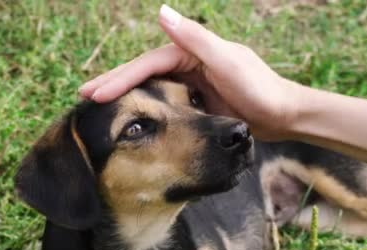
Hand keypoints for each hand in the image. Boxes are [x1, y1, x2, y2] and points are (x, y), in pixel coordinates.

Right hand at [79, 5, 299, 140]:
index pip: (146, 65)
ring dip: (126, 98)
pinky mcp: (197, 103)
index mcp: (191, 51)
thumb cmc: (259, 88)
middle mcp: (188, 64)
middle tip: (82, 98)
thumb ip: (195, 38)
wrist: (284, 115)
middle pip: (143, 74)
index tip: (92, 94)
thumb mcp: (226, 60)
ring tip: (98, 110)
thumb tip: (161, 11)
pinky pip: (165, 106)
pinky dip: (147, 110)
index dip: (118, 78)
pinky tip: (133, 120)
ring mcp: (192, 84)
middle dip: (113, 84)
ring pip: (152, 90)